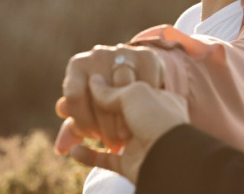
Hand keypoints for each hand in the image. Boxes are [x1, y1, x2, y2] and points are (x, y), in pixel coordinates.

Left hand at [54, 44, 163, 152]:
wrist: (132, 70)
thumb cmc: (102, 96)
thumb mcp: (87, 110)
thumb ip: (73, 128)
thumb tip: (61, 148)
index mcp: (77, 65)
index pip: (74, 95)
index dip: (83, 120)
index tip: (92, 136)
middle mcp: (98, 55)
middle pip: (100, 94)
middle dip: (106, 126)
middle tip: (113, 143)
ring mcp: (123, 52)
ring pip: (124, 88)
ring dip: (126, 117)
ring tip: (127, 135)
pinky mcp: (146, 55)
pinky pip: (146, 82)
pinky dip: (146, 102)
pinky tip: (143, 115)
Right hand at [70, 74, 188, 182]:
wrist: (169, 158)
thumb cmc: (156, 117)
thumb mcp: (134, 92)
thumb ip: (110, 89)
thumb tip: (93, 82)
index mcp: (155, 95)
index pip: (126, 84)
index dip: (108, 84)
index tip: (91, 82)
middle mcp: (148, 116)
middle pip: (114, 108)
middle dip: (96, 109)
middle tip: (77, 107)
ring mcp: (138, 139)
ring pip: (107, 131)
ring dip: (90, 129)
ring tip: (74, 128)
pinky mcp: (128, 162)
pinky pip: (103, 158)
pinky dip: (87, 155)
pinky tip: (74, 151)